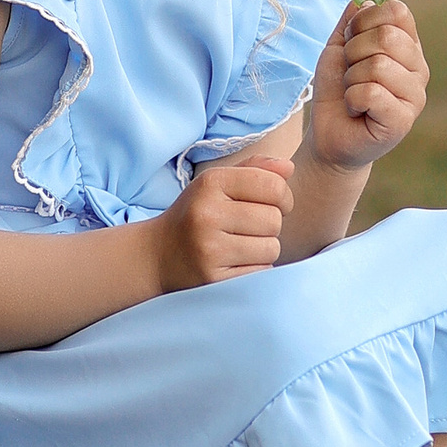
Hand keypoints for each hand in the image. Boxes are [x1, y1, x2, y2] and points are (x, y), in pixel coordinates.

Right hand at [152, 152, 293, 290]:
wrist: (157, 255)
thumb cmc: (196, 215)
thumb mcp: (217, 184)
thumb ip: (254, 170)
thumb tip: (289, 168)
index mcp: (211, 183)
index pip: (274, 186)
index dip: (283, 197)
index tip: (273, 204)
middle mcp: (208, 214)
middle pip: (274, 220)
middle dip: (269, 225)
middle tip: (249, 228)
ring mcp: (209, 249)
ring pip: (271, 248)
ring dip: (264, 249)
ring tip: (241, 246)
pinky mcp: (213, 278)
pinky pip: (261, 272)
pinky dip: (255, 268)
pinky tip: (235, 262)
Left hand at [308, 0, 429, 169]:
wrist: (329, 132)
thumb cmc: (337, 89)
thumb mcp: (339, 46)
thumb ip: (352, 20)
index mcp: (408, 44)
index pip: (397, 11)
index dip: (364, 21)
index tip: (350, 41)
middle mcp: (418, 67)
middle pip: (387, 36)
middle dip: (354, 52)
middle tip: (350, 72)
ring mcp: (415, 95)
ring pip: (378, 65)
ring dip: (351, 79)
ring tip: (352, 92)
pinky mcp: (403, 120)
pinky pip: (372, 93)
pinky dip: (352, 99)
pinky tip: (357, 110)